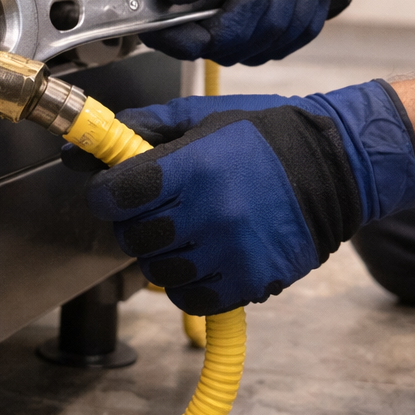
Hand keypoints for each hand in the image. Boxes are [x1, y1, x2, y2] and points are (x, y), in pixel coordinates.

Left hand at [67, 83, 414, 314]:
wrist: (336, 167)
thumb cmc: (267, 137)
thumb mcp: (202, 117)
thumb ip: (141, 130)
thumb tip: (78, 147)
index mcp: (194, 168)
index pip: (114, 197)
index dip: (107, 194)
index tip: (115, 190)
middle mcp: (210, 215)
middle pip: (133, 237)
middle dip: (136, 221)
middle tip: (159, 206)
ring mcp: (230, 253)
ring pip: (158, 271)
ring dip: (162, 253)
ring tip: (188, 228)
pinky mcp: (249, 282)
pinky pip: (192, 296)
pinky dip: (190, 280)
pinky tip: (206, 254)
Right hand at [140, 0, 338, 65]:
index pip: (155, 24)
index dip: (177, 38)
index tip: (209, 32)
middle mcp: (189, 1)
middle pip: (211, 45)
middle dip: (253, 20)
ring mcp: (222, 20)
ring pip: (248, 51)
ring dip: (285, 18)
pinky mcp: (254, 31)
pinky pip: (278, 49)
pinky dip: (302, 23)